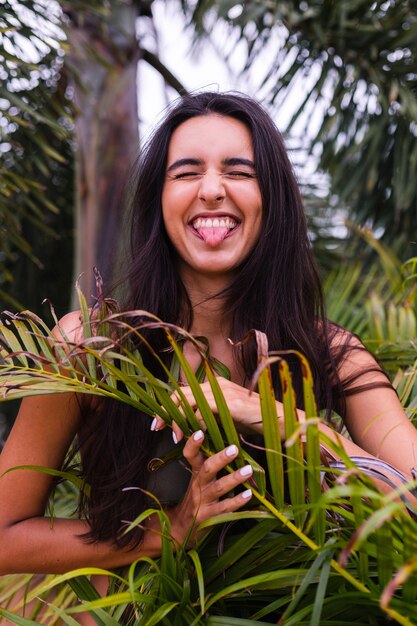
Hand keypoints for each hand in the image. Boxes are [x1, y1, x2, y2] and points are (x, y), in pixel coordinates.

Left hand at [151, 377, 268, 441]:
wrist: (279, 417)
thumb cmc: (254, 419)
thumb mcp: (227, 415)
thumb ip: (209, 415)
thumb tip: (190, 425)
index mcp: (214, 385)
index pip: (183, 391)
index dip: (168, 406)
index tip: (159, 422)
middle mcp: (215, 384)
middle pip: (181, 393)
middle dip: (166, 411)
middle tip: (157, 427)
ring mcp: (222, 392)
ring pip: (188, 402)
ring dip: (178, 420)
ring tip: (175, 436)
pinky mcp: (230, 404)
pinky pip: (203, 412)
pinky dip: (195, 424)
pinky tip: (194, 435)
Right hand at [167, 430, 252, 547]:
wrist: (179, 530)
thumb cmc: (194, 500)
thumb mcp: (197, 481)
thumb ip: (207, 464)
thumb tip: (229, 443)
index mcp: (195, 474)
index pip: (190, 456)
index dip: (193, 445)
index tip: (199, 432)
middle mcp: (197, 486)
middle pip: (207, 469)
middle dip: (221, 458)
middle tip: (234, 448)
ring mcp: (202, 502)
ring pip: (218, 488)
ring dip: (234, 478)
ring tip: (249, 470)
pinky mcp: (208, 517)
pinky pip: (224, 508)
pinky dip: (237, 501)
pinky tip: (249, 495)